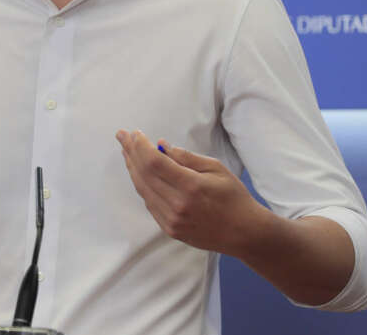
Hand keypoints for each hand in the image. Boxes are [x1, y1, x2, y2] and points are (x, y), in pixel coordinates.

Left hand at [115, 129, 269, 256]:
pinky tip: (139, 173)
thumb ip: (186, 157)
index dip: (140, 146)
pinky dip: (142, 185)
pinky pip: (149, 203)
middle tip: (122, 137)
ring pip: (142, 189)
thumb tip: (161, 145)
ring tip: (127, 152)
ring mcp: (172, 220)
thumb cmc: (233, 196)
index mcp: (191, 186)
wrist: (244, 233)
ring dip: (132, 168)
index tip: (135, 134)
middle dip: (130, 152)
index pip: (154, 162)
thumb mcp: (216, 168)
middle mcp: (177, 204)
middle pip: (143, 174)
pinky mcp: (170, 229)